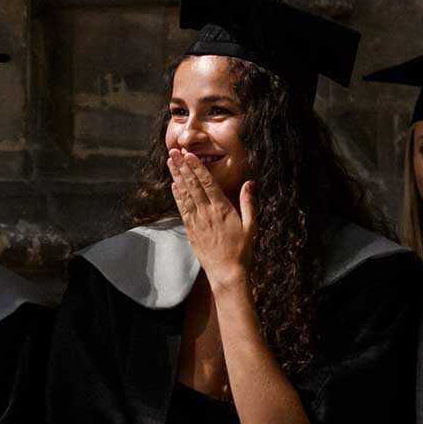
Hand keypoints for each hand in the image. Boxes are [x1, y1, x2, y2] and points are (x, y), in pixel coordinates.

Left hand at [168, 149, 254, 287]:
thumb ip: (248, 203)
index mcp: (222, 209)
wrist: (227, 273)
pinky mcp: (191, 230)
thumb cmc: (242, 250)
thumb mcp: (251, 226)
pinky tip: (173, 185)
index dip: (197, 167)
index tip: (189, 155)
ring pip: (184, 194)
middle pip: (192, 185)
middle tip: (174, 151)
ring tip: (170, 162)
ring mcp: (197, 221)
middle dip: (183, 166)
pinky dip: (177, 196)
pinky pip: (182, 209)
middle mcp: (207, 213)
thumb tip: (250, 183)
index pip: (207, 183)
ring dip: (177, 177)